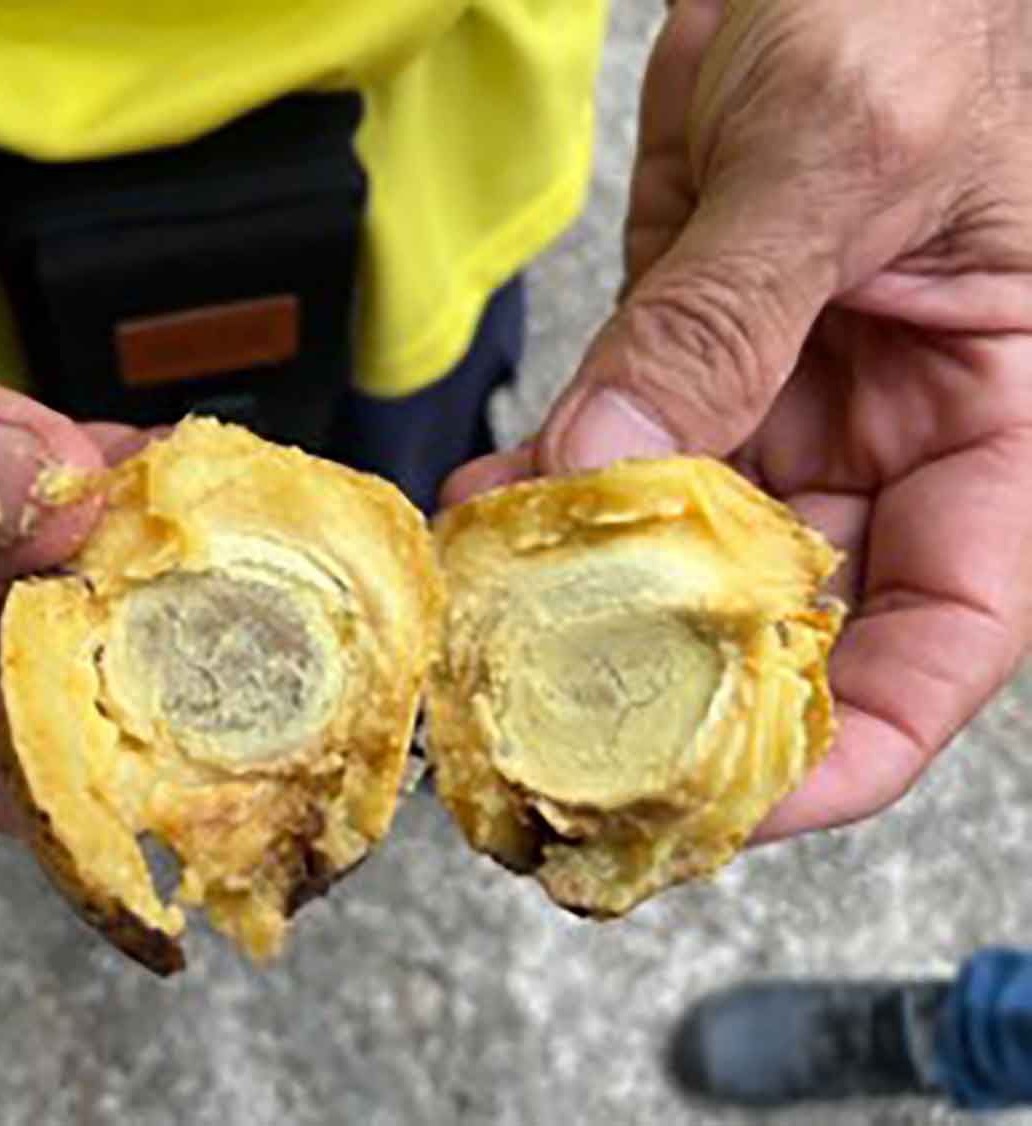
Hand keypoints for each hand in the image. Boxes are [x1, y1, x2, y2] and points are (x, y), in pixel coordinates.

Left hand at [446, 0, 1031, 839]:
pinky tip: (485, 509)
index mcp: (1001, 430)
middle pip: (789, 623)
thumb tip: (608, 471)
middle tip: (552, 725)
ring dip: (582, 589)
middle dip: (671, 681)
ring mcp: (783, 407)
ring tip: (492, 618)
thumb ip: (724, 321)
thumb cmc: (925, 4)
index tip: (721, 801)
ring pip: (678, 549)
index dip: (841, 751)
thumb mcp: (846, 154)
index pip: (940, 646)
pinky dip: (546, 489)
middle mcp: (891, 443)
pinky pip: (613, 454)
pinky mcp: (690, 360)